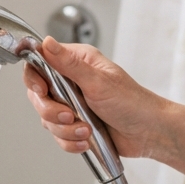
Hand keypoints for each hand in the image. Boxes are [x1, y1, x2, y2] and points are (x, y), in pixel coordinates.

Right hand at [24, 37, 166, 158]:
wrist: (149, 133)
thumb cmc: (133, 102)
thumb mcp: (98, 81)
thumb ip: (69, 64)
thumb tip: (47, 42)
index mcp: (76, 63)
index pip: (39, 63)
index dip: (35, 79)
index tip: (42, 91)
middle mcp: (71, 82)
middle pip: (38, 96)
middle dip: (52, 112)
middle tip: (70, 115)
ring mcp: (72, 105)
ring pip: (47, 119)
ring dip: (65, 129)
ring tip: (86, 130)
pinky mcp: (75, 125)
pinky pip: (58, 135)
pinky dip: (70, 141)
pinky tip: (86, 140)